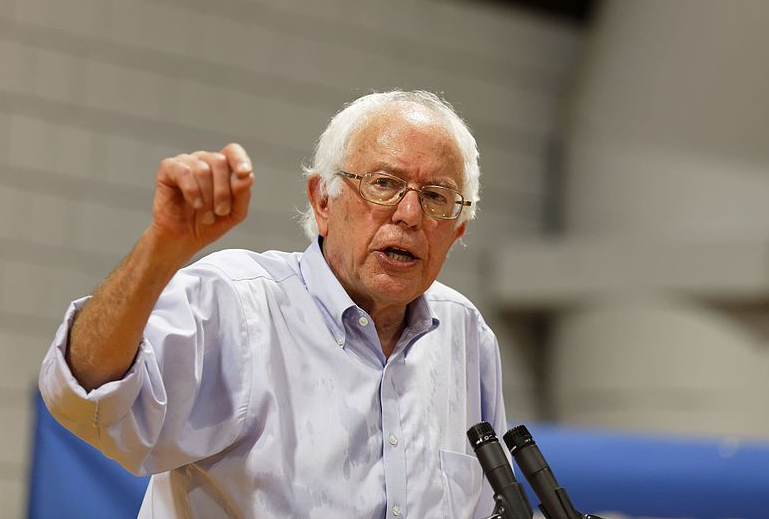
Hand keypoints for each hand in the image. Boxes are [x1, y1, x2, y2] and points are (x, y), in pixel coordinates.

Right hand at [148, 143, 253, 259]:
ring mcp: (185, 162)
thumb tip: (248, 176)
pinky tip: (195, 204)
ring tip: (207, 216)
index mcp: (222, 167)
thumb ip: (243, 195)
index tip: (245, 173)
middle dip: (223, 191)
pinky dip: (192, 191)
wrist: (183, 240)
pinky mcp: (168, 169)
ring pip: (202, 169)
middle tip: (221, 212)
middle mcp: (204, 160)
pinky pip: (183, 171)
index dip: (240, 159)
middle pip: (220, 162)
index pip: (233, 151)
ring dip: (208, 197)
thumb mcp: (234, 214)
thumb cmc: (208, 225)